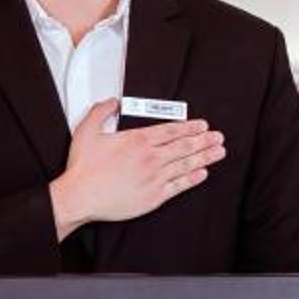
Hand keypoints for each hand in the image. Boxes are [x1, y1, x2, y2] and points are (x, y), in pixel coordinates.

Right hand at [50, 103, 226, 233]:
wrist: (80, 196)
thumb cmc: (83, 167)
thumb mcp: (87, 130)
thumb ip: (101, 111)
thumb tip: (112, 102)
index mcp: (137, 140)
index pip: (171, 131)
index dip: (190, 127)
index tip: (202, 126)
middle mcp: (150, 158)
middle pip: (184, 146)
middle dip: (204, 140)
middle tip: (218, 137)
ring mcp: (154, 178)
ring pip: (186, 164)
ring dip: (205, 157)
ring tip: (218, 152)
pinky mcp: (154, 196)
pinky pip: (179, 186)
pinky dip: (192, 179)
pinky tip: (202, 173)